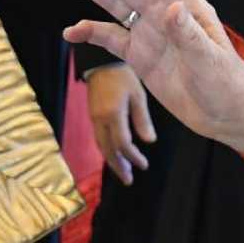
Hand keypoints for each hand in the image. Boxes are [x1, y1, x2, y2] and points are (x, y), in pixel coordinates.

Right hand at [61, 0, 243, 164]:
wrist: (224, 113)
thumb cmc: (226, 82)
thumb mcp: (210, 59)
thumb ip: (189, 34)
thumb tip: (173, 7)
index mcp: (186, 4)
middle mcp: (163, 12)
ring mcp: (149, 32)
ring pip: (115, 2)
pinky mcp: (139, 55)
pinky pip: (110, 38)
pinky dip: (90, 32)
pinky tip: (71, 33)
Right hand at [87, 63, 155, 184]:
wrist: (101, 62)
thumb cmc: (123, 76)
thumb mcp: (138, 95)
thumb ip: (142, 119)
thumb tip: (150, 142)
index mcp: (112, 114)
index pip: (122, 143)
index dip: (133, 157)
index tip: (144, 165)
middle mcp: (100, 120)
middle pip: (108, 149)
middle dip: (119, 166)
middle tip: (129, 180)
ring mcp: (94, 118)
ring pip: (101, 146)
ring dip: (112, 160)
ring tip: (123, 172)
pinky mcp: (93, 115)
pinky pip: (99, 138)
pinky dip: (107, 150)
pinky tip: (115, 154)